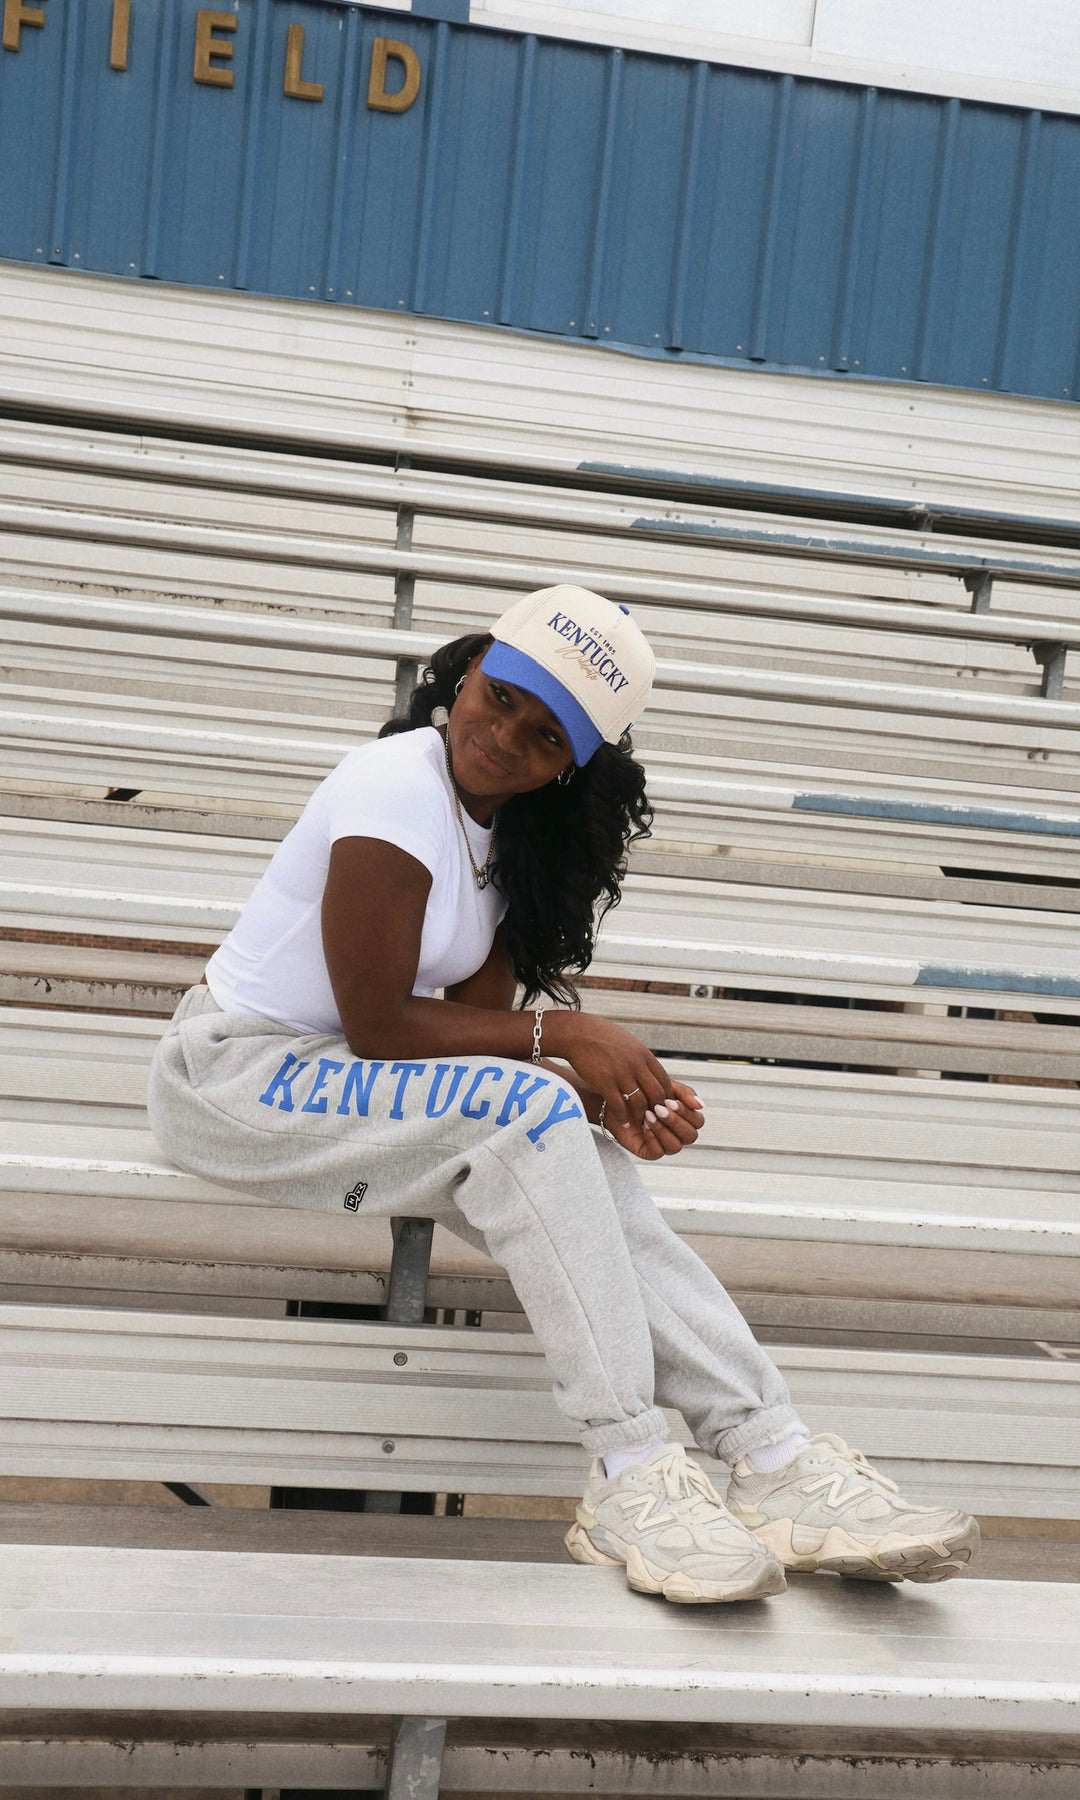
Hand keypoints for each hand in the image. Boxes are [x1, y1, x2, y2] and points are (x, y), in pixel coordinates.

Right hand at [545, 1011, 676, 1128]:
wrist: (577, 1033)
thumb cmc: (601, 1036)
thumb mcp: (628, 1042)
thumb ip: (640, 1056)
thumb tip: (649, 1068)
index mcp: (643, 1054)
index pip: (664, 1080)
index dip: (666, 1096)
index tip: (663, 1105)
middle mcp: (636, 1065)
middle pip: (656, 1094)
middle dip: (657, 1109)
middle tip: (654, 1117)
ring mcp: (621, 1075)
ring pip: (639, 1103)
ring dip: (641, 1116)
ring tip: (639, 1123)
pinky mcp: (605, 1083)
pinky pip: (619, 1106)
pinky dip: (623, 1117)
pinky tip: (622, 1122)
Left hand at [603, 1079, 703, 1160]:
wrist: (617, 1097)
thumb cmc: (642, 1092)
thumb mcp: (666, 1086)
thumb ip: (685, 1094)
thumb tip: (701, 1105)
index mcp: (685, 1119)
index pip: (698, 1122)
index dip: (686, 1113)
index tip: (670, 1100)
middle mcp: (677, 1134)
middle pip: (690, 1136)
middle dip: (675, 1121)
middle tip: (658, 1108)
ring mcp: (664, 1144)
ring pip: (675, 1146)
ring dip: (663, 1129)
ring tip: (648, 1115)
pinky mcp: (649, 1152)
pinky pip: (658, 1152)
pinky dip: (653, 1138)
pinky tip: (644, 1126)